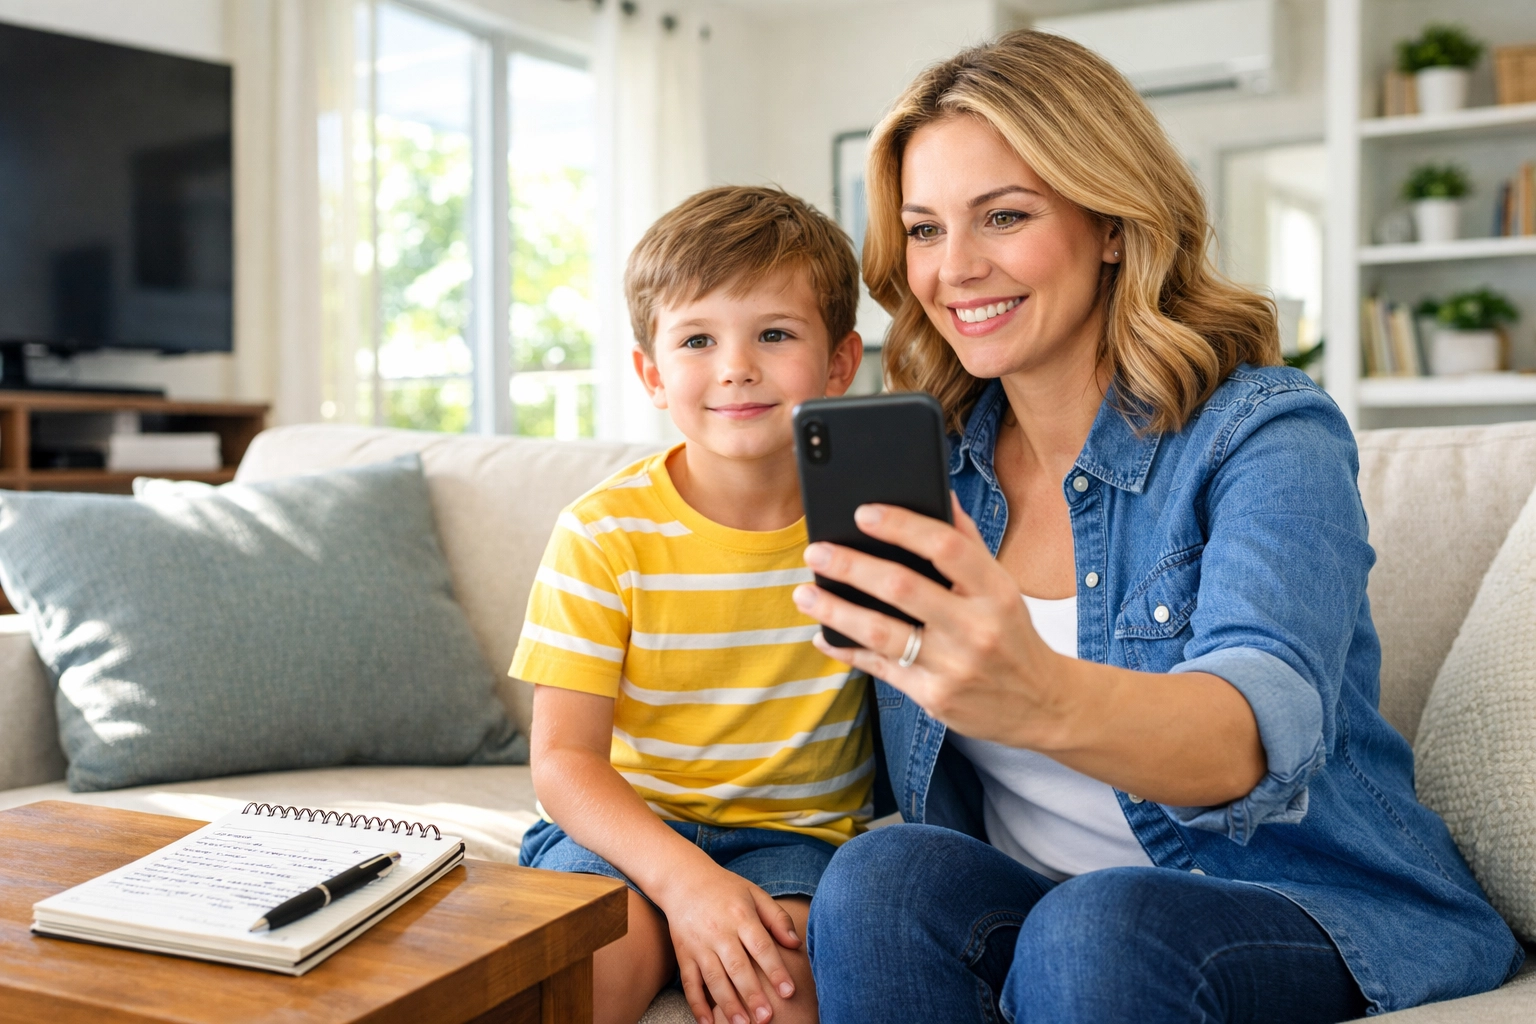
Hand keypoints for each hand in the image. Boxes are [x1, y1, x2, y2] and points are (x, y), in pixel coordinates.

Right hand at [655, 864, 800, 1023]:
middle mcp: (719, 931)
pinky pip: (689, 983)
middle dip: (752, 995)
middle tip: (766, 1018)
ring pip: (713, 979)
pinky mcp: (684, 954)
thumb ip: (777, 918)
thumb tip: (795, 944)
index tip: (788, 992)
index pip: (760, 946)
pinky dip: (697, 1004)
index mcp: (740, 916)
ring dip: (727, 1004)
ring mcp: (699, 944)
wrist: (682, 879)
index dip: (775, 970)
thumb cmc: (726, 889)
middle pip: (737, 967)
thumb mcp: (755, 894)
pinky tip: (707, 1023)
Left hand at [792, 495, 1079, 750]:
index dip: (902, 526)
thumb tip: (940, 494)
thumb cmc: (1012, 633)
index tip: (863, 513)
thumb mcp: (1002, 586)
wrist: (1042, 703)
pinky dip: (846, 650)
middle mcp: (976, 628)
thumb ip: (968, 543)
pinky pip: (880, 669)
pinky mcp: (934, 698)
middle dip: (851, 566)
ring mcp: (954, 667)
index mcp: (995, 591)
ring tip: (804, 592)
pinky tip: (822, 635)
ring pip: (882, 633)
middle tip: (816, 552)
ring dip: (835, 610)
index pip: (946, 547)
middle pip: (903, 588)